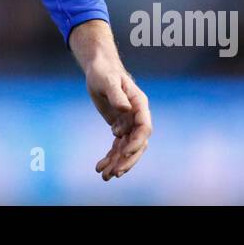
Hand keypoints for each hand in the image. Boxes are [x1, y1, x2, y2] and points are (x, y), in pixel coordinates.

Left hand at [85, 60, 151, 181]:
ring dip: (117, 162)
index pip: (144, 128)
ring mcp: (128, 124)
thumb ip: (117, 94)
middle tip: (115, 172)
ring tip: (104, 175)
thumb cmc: (104, 71)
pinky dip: (110, 157)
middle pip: (138, 144)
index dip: (136, 142)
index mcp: (139, 105)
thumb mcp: (108, 81)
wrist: (99, 69)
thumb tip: (126, 109)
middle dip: (127, 159)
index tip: (124, 152)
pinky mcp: (119, 127)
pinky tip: (100, 167)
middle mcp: (137, 117)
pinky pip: (117, 146)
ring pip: (126, 149)